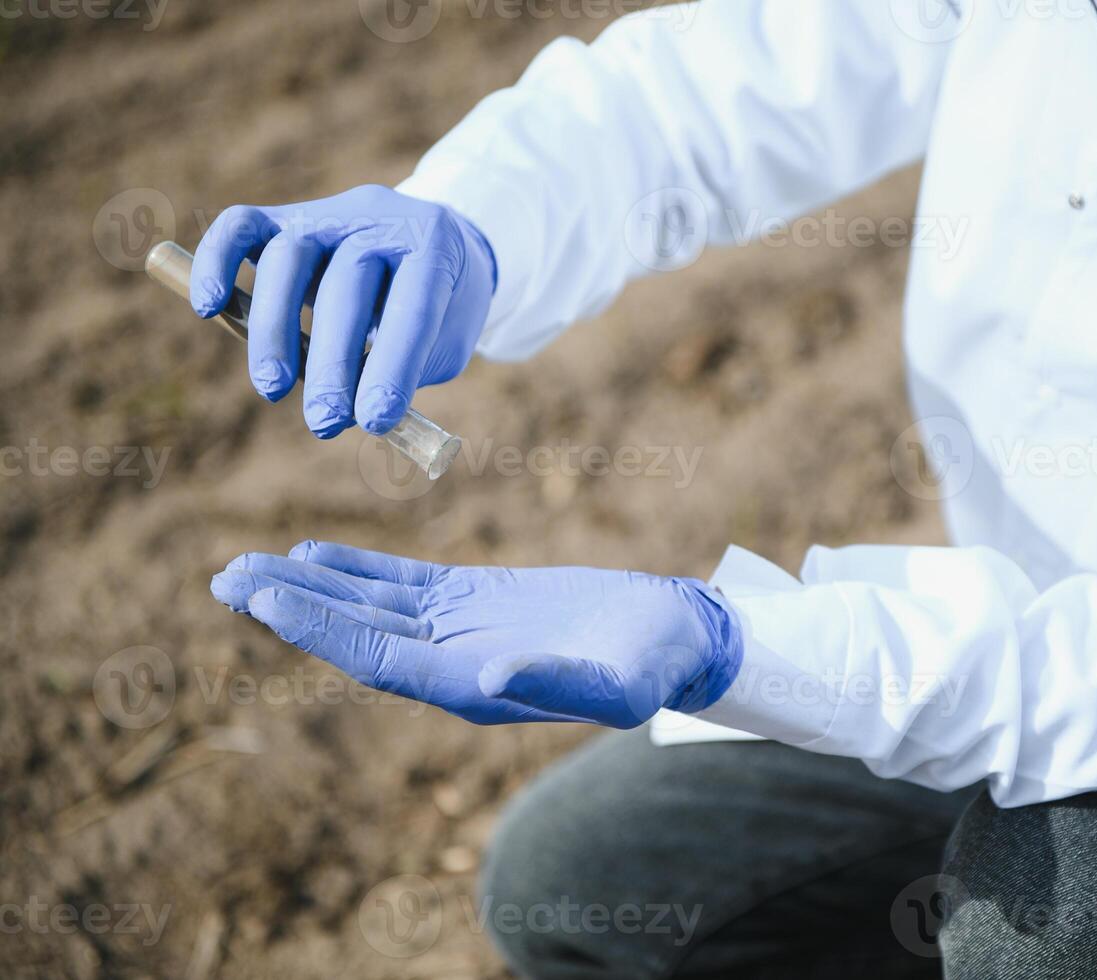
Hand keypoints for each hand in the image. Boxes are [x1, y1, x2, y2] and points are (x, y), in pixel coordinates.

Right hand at [191, 185, 495, 436]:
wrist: (435, 241)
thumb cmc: (441, 305)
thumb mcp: (447, 339)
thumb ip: (407, 369)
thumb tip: (349, 411)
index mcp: (436, 248)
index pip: (413, 307)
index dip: (393, 367)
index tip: (375, 422)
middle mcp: (381, 220)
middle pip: (346, 283)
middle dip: (332, 363)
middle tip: (324, 422)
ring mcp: (330, 214)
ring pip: (287, 257)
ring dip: (275, 330)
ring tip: (274, 388)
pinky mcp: (286, 216)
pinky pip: (241, 226)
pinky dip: (216, 261)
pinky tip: (208, 306)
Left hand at [209, 542, 742, 727]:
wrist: (676, 638)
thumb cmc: (653, 665)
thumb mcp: (620, 683)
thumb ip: (558, 683)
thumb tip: (490, 680)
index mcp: (473, 688)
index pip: (378, 657)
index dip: (320, 628)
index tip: (263, 597)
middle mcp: (452, 664)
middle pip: (357, 632)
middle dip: (291, 607)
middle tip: (223, 579)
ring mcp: (460, 632)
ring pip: (369, 606)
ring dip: (309, 587)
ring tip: (244, 567)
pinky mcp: (475, 601)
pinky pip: (402, 584)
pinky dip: (356, 570)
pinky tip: (314, 555)